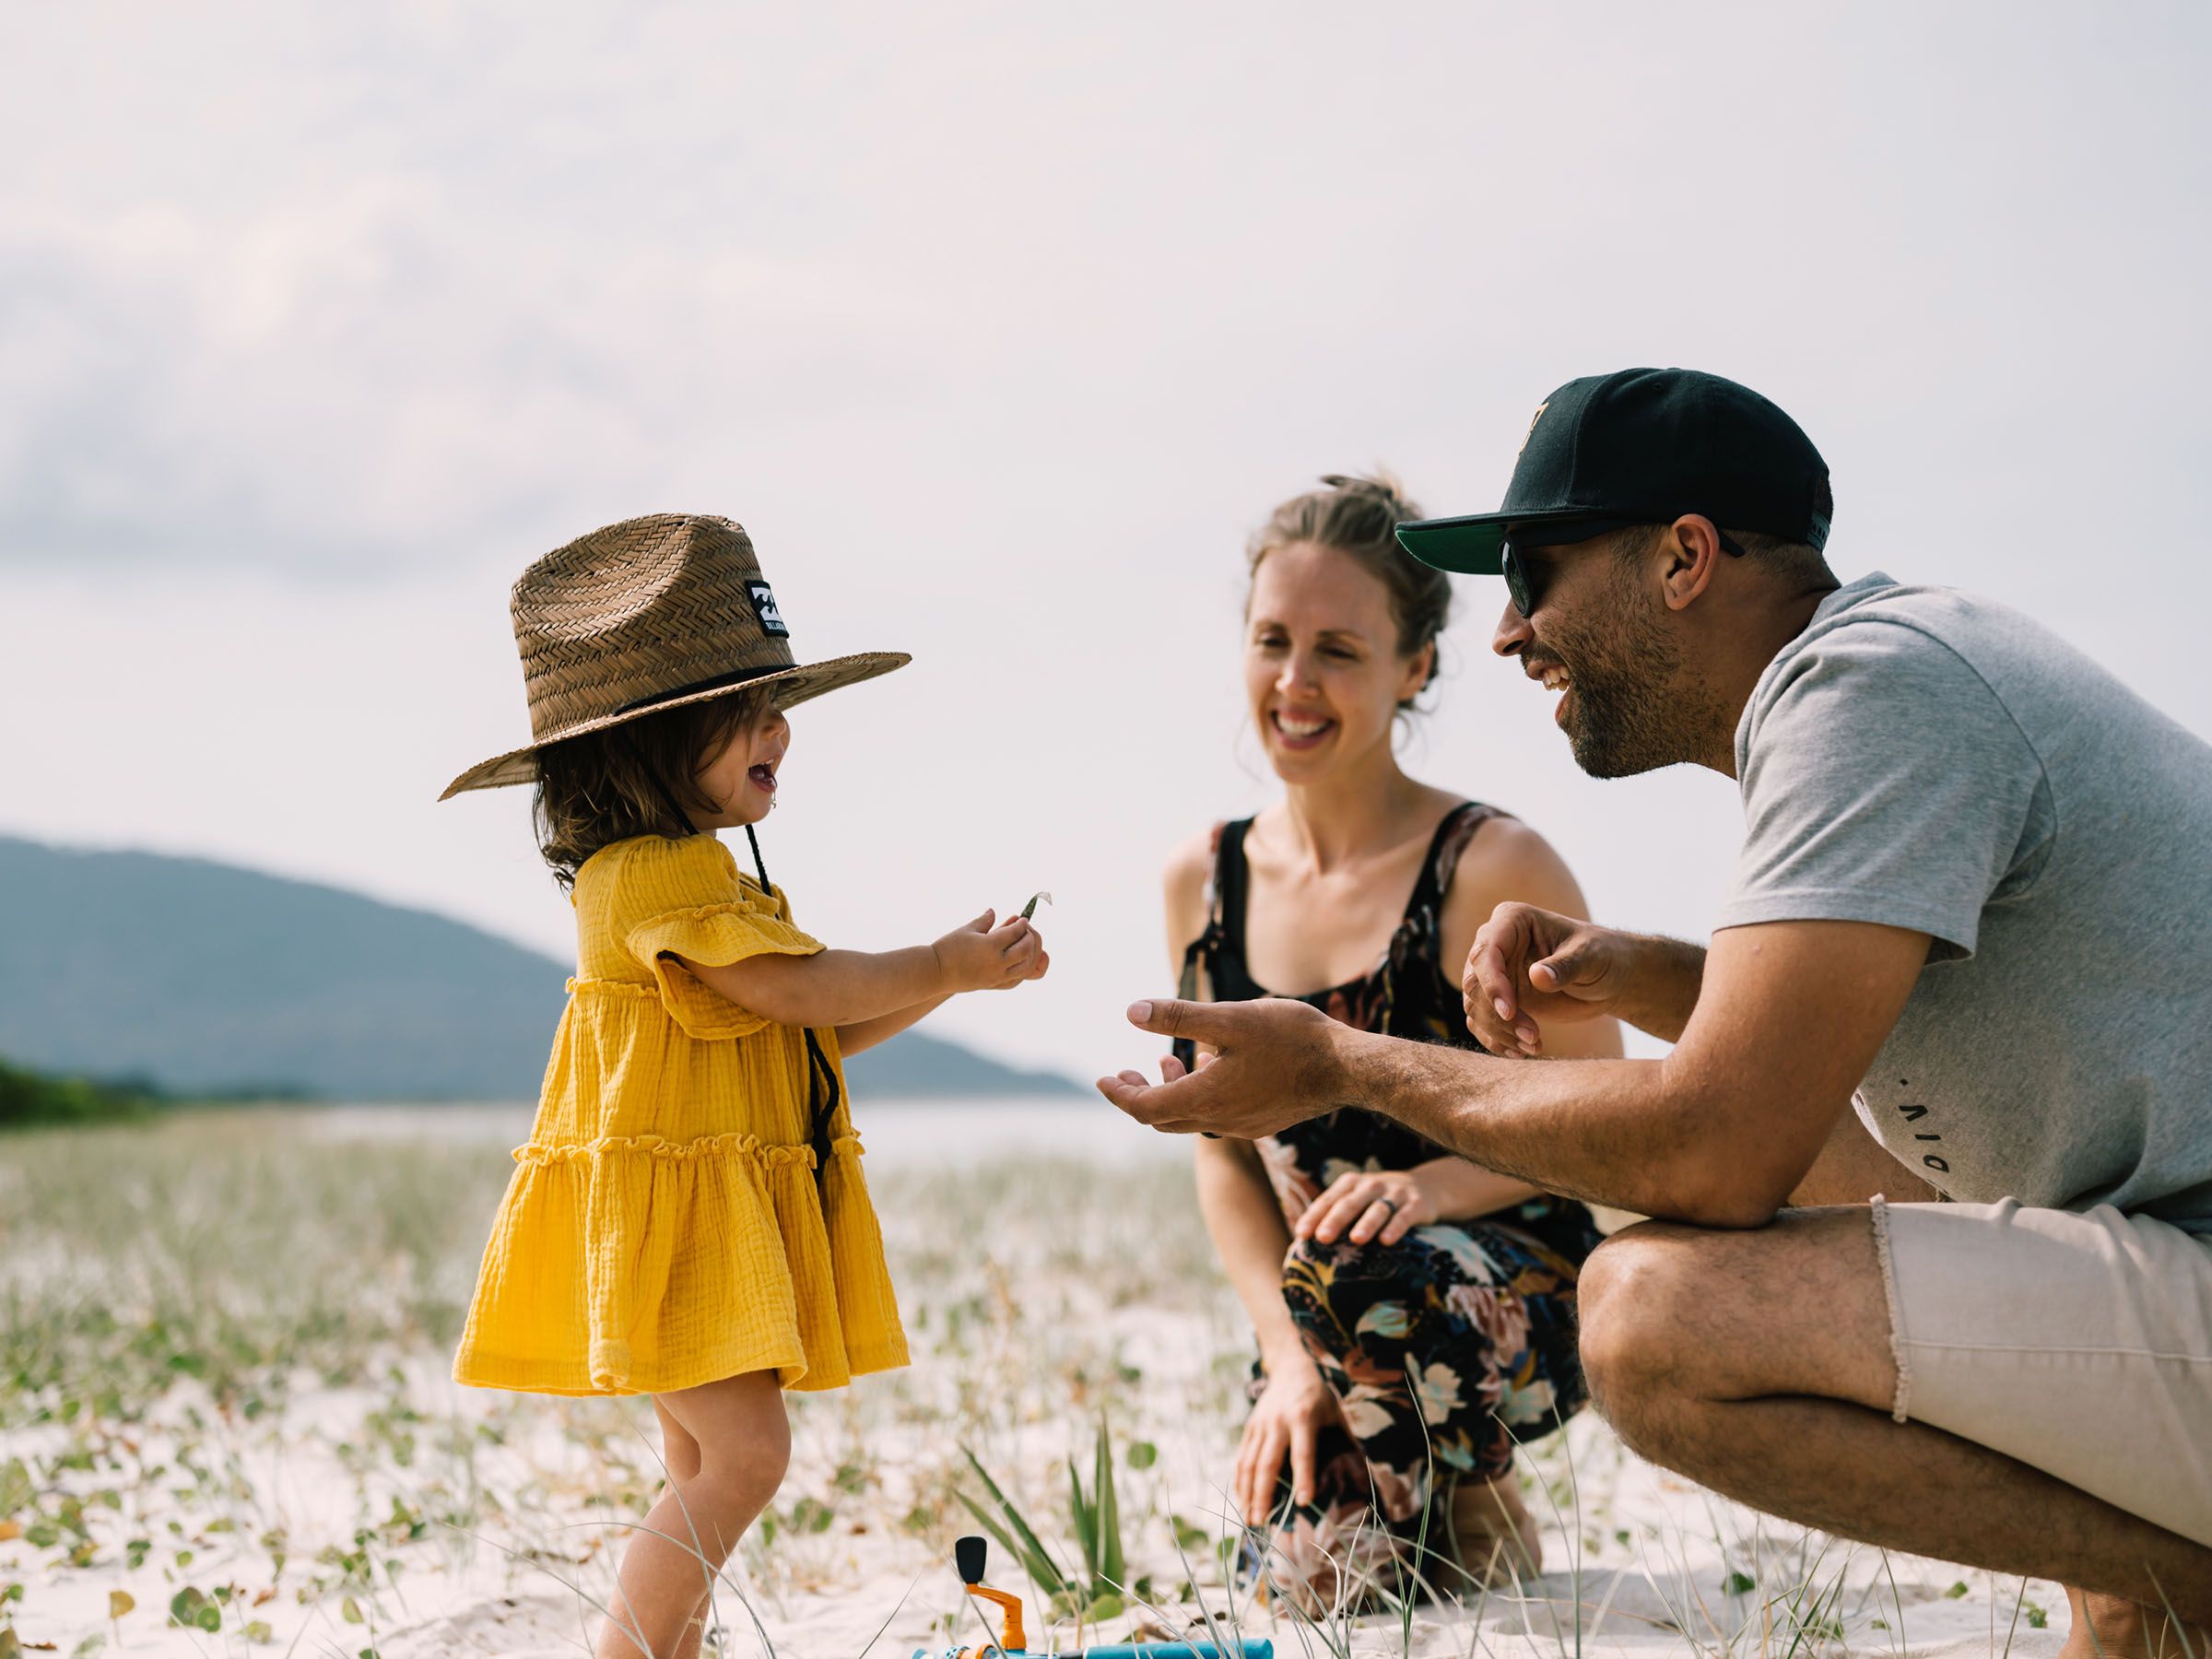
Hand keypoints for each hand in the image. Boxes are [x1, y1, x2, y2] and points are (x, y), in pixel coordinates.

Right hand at [933, 910, 1046, 992]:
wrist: (935, 972)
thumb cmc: (948, 947)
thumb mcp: (967, 929)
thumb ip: (984, 920)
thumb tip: (993, 911)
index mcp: (991, 945)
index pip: (1016, 932)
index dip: (1021, 924)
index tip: (1022, 919)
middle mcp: (998, 962)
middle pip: (1026, 949)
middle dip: (1030, 937)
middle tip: (1025, 931)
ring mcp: (997, 976)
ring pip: (1026, 967)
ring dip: (1030, 954)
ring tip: (1025, 945)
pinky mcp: (993, 985)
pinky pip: (1016, 980)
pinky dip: (1023, 970)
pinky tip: (1020, 961)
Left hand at [1097, 998, 1359, 1138]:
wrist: (1348, 1069)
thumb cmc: (1292, 1039)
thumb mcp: (1230, 1019)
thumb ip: (1179, 1017)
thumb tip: (1130, 1011)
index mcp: (1205, 1098)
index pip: (1144, 1108)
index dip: (1118, 1094)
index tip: (1102, 1079)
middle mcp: (1220, 1120)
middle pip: (1163, 1118)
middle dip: (1139, 1095)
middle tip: (1125, 1072)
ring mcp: (1244, 1125)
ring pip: (1191, 1117)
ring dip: (1171, 1091)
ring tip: (1168, 1058)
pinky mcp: (1263, 1121)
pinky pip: (1217, 1116)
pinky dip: (1199, 1095)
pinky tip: (1212, 1064)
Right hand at [1234, 1350, 1340, 1523]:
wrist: (1290, 1367)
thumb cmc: (1319, 1395)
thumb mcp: (1336, 1413)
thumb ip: (1344, 1441)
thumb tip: (1361, 1476)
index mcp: (1303, 1416)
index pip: (1303, 1452)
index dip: (1304, 1477)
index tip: (1304, 1502)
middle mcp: (1277, 1421)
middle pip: (1267, 1463)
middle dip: (1263, 1494)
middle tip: (1262, 1520)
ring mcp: (1260, 1424)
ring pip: (1249, 1463)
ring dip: (1247, 1492)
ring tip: (1250, 1517)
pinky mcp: (1250, 1427)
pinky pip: (1242, 1457)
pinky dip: (1240, 1480)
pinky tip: (1242, 1498)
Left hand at [1293, 1167, 1435, 1245]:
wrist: (1424, 1187)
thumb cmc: (1378, 1201)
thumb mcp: (1358, 1201)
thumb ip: (1338, 1216)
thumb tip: (1305, 1246)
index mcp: (1351, 1184)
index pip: (1329, 1199)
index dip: (1314, 1215)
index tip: (1301, 1234)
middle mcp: (1370, 1185)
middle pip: (1350, 1202)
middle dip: (1335, 1220)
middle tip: (1322, 1237)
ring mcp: (1394, 1193)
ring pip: (1378, 1208)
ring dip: (1366, 1223)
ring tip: (1356, 1239)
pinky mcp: (1416, 1204)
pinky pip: (1404, 1216)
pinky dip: (1395, 1227)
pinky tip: (1387, 1241)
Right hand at [1463, 902, 1636, 1056]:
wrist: (1610, 978)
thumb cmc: (1603, 956)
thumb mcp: (1591, 957)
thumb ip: (1565, 966)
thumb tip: (1537, 976)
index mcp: (1512, 921)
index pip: (1486, 952)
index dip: (1492, 983)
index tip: (1509, 1013)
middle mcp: (1496, 945)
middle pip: (1473, 982)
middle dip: (1497, 1015)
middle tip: (1532, 1036)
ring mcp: (1495, 973)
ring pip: (1474, 1006)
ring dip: (1499, 1032)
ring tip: (1534, 1045)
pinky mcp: (1498, 999)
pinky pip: (1481, 1022)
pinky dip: (1497, 1040)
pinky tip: (1522, 1051)